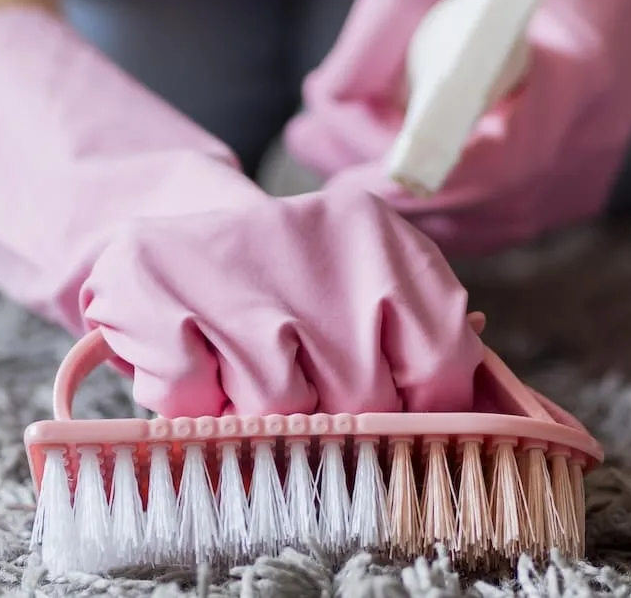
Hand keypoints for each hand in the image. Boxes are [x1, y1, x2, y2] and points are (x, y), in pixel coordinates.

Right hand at [79, 189, 487, 417]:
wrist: (156, 217)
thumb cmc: (273, 281)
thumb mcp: (353, 286)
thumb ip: (415, 337)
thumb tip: (480, 393)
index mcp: (374, 232)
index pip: (441, 356)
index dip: (421, 407)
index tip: (395, 414)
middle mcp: (308, 233)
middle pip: (361, 396)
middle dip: (329, 413)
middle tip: (298, 384)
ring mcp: (226, 259)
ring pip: (277, 408)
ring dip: (253, 411)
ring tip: (235, 365)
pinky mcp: (151, 285)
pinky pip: (195, 405)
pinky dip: (191, 404)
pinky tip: (191, 358)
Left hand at [287, 0, 630, 254]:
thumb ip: (386, 18)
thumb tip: (325, 96)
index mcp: (580, 73)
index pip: (495, 169)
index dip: (415, 187)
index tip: (347, 182)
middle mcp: (591, 142)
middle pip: (468, 210)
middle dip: (378, 186)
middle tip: (312, 139)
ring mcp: (586, 181)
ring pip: (468, 229)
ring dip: (391, 196)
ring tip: (328, 137)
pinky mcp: (573, 200)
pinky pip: (484, 225)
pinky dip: (427, 202)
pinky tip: (380, 153)